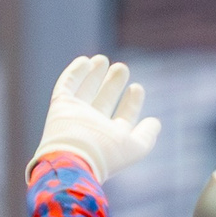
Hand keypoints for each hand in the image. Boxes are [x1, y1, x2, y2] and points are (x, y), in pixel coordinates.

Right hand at [32, 54, 161, 181]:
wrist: (73, 157)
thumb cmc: (105, 154)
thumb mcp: (134, 148)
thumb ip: (147, 135)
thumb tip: (155, 122)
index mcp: (109, 139)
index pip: (122, 118)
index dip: (131, 103)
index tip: (137, 88)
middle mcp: (92, 127)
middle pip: (103, 101)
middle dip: (112, 84)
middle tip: (122, 68)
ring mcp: (75, 116)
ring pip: (85, 91)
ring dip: (94, 75)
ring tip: (103, 59)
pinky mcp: (60, 105)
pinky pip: (66, 86)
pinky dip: (75, 73)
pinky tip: (85, 61)